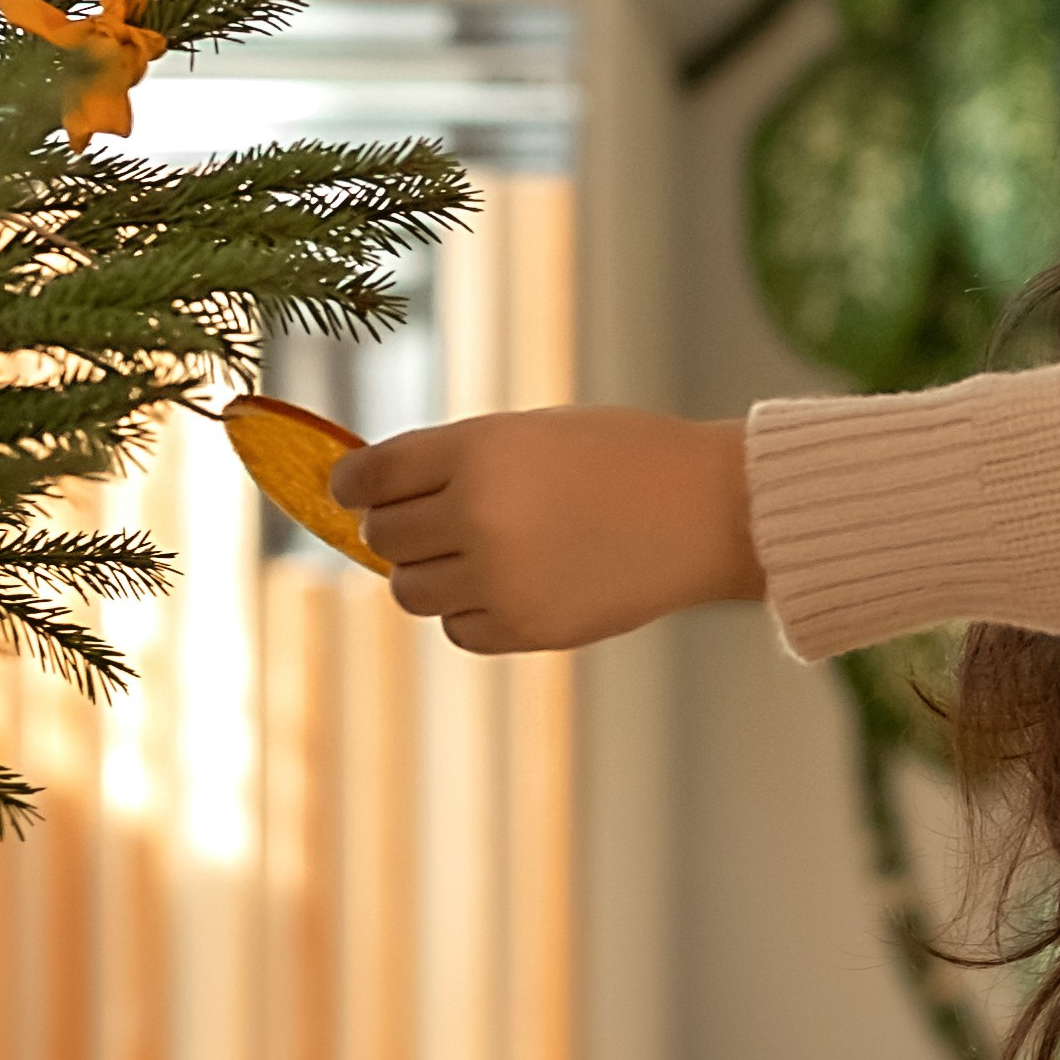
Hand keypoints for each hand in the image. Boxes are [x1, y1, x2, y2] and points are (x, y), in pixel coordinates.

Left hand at [329, 407, 762, 653]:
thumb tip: (376, 496)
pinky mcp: (525, 628)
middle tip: (429, 517)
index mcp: (479, 450)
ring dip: (430, 570)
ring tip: (478, 551)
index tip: (350, 487)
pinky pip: (458, 628)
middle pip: (386, 534)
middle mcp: (478, 515)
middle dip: (398, 524)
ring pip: (411, 589)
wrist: (709, 508)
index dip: (352, 482)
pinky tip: (513, 581)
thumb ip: (458, 460)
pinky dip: (472, 609)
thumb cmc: (624, 455)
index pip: (373, 475)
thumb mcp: (534, 431)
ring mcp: (500, 579)